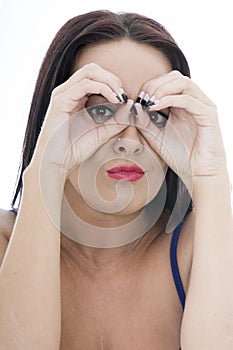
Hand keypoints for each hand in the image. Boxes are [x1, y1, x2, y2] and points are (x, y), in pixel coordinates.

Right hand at [26, 63, 130, 183]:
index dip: (113, 82)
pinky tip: (113, 100)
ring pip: (89, 72)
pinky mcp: (61, 101)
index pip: (95, 77)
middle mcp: (68, 92)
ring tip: (120, 96)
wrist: (56, 162)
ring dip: (109, 81)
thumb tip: (131, 107)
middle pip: (93, 69)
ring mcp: (63, 94)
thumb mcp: (101, 133)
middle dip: (112, 78)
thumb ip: (116, 120)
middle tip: (123, 95)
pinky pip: (85, 85)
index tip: (125, 98)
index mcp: (75, 97)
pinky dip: (103, 88)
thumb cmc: (74, 149)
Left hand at [134, 70, 225, 190]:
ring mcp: (203, 107)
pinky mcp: (208, 116)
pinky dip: (171, 99)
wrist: (198, 174)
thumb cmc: (181, 156)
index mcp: (184, 105)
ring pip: (183, 83)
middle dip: (155, 84)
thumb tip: (133, 107)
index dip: (150, 85)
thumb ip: (145, 122)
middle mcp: (195, 102)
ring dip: (162, 89)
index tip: (137, 98)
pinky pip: (189, 100)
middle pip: (175, 78)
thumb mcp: (156, 137)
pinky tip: (156, 106)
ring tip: (149, 101)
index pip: (168, 82)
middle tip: (142, 97)